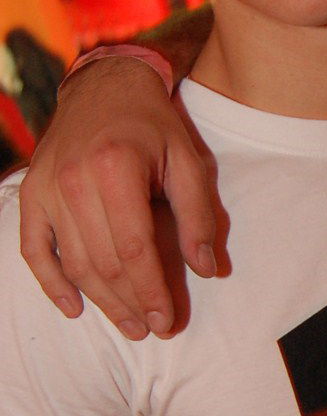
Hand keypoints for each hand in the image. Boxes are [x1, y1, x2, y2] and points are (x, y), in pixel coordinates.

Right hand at [19, 59, 216, 337]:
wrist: (104, 87)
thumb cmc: (153, 126)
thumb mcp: (187, 161)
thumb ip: (198, 216)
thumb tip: (207, 269)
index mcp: (116, 169)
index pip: (134, 249)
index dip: (151, 291)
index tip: (166, 320)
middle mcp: (75, 180)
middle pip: (103, 262)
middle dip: (130, 303)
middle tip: (151, 329)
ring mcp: (47, 188)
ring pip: (73, 262)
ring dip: (101, 300)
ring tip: (128, 324)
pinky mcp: (31, 193)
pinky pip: (33, 248)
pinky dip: (50, 283)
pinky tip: (73, 308)